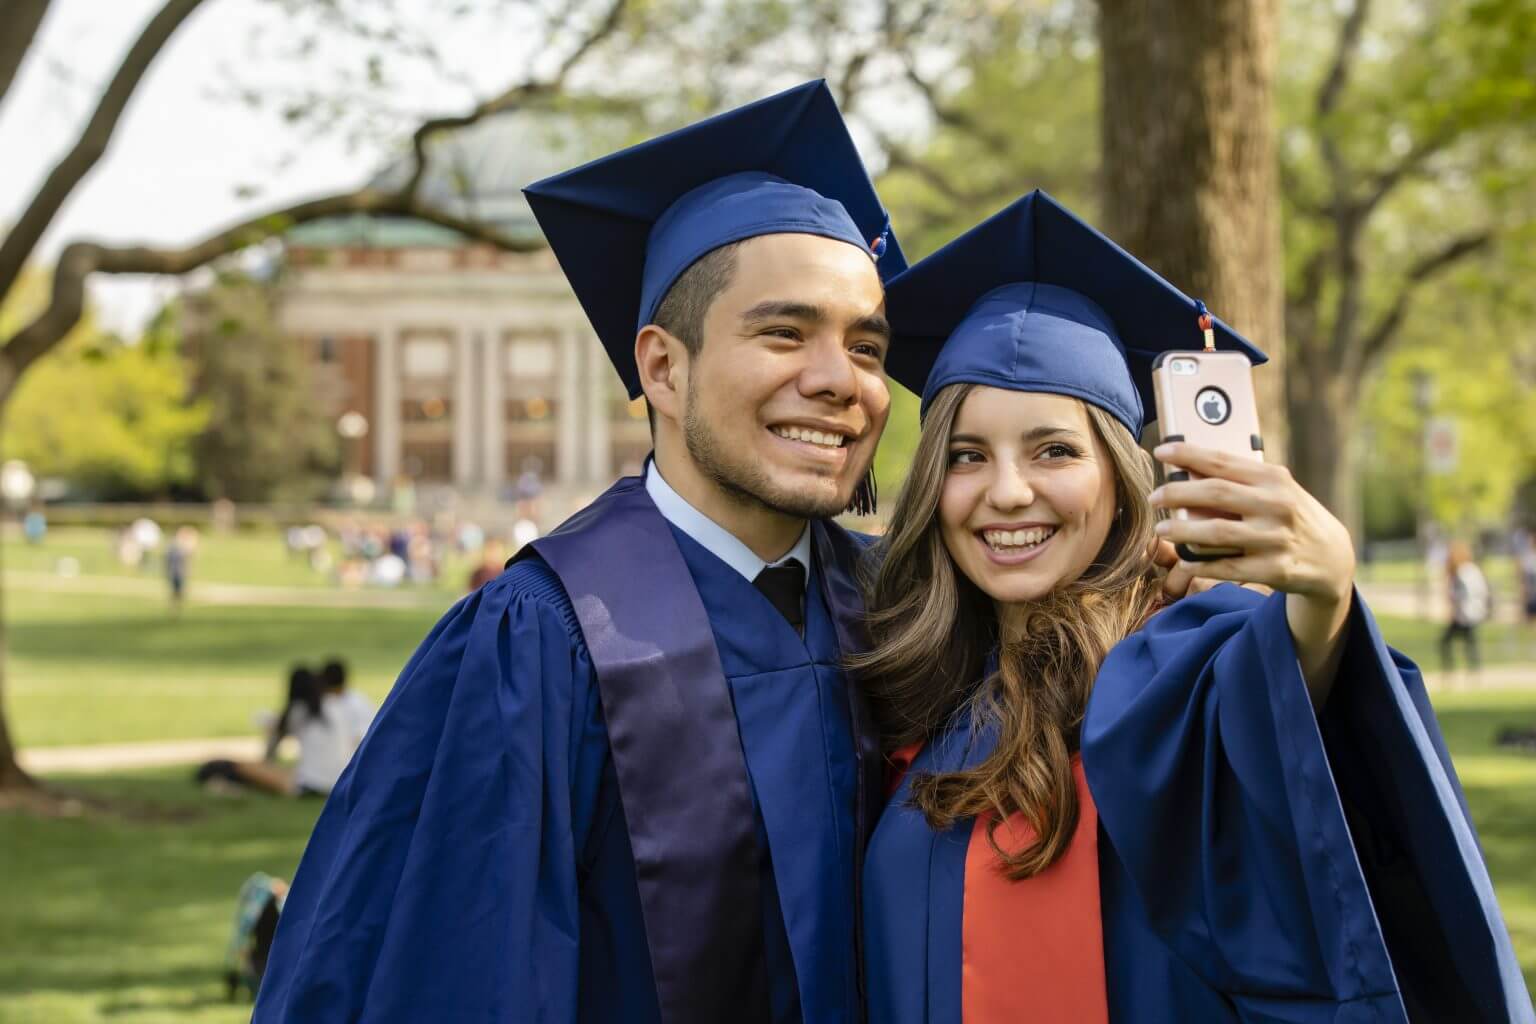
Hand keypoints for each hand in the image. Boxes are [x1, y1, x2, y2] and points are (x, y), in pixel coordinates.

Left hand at [1148, 443, 1354, 705]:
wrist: (1332, 557)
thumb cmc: (1289, 515)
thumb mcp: (1273, 490)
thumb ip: (1236, 479)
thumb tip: (1186, 467)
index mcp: (1273, 479)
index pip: (1223, 462)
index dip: (1188, 454)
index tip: (1161, 452)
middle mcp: (1276, 505)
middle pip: (1216, 493)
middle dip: (1177, 493)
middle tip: (1153, 497)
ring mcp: (1276, 538)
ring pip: (1217, 532)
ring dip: (1183, 531)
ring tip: (1162, 529)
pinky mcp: (1275, 569)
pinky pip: (1228, 567)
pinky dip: (1201, 563)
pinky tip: (1184, 559)